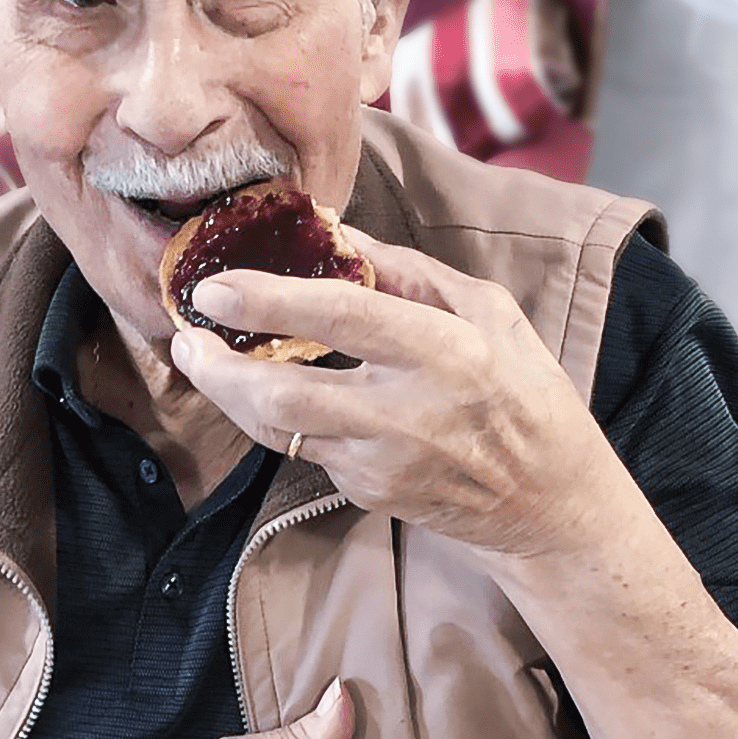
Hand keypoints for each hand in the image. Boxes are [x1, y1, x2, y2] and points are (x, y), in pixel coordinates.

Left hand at [169, 228, 624, 556]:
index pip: (343, 318)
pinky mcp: (366, 493)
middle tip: (186, 335)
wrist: (550, 503)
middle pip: (285, 393)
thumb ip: (410, 273)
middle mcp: (409, 413)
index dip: (270, 300)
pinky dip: (274, 417)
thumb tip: (336, 235)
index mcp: (447, 352)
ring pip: (277, 430)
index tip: (216, 288)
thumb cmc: (526, 393)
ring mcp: (382, 462)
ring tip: (201, 357)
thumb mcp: (490, 312)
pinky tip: (260, 390)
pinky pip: (303, 448)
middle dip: (219, 367)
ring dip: (228, 394)